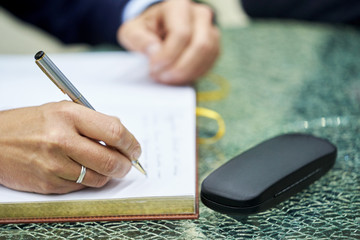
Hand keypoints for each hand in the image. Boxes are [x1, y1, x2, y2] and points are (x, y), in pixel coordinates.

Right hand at [0, 101, 140, 193]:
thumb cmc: (30, 124)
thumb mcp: (62, 110)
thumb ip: (93, 122)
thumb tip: (122, 136)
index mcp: (69, 115)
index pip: (115, 132)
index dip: (131, 143)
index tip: (135, 149)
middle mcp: (62, 139)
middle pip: (111, 160)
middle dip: (126, 165)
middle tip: (127, 164)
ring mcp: (55, 164)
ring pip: (99, 178)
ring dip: (108, 174)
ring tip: (105, 166)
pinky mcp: (49, 183)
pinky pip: (81, 187)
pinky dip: (88, 180)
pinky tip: (82, 170)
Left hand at [118, 0, 219, 84]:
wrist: (158, 29)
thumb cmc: (146, 29)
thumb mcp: (133, 31)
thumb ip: (139, 40)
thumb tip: (155, 52)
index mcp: (178, 5)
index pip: (181, 33)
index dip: (168, 55)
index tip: (154, 67)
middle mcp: (199, 14)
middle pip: (200, 45)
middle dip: (180, 68)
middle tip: (162, 77)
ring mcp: (210, 30)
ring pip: (207, 56)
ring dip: (187, 73)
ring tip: (167, 78)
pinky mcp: (214, 46)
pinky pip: (209, 64)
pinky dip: (193, 74)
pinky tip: (177, 77)